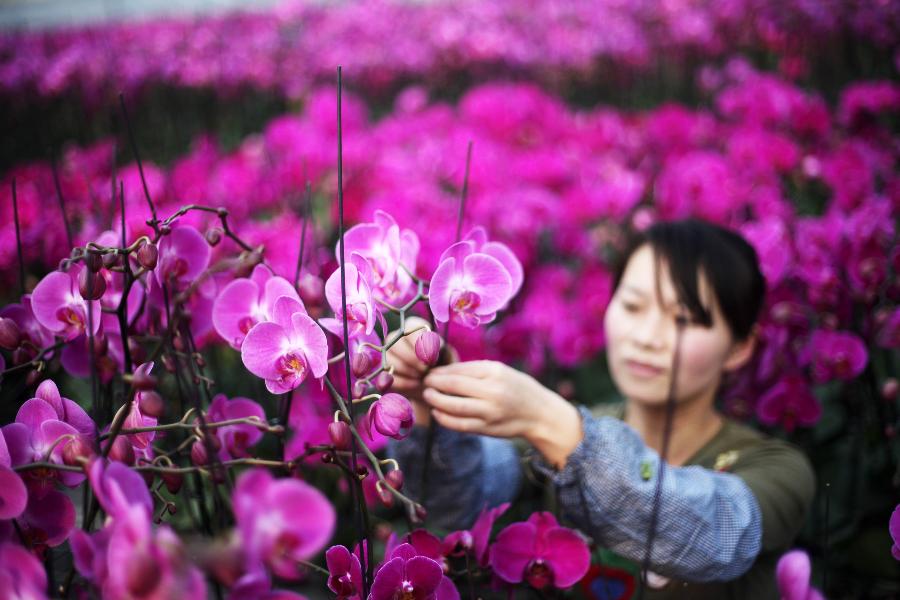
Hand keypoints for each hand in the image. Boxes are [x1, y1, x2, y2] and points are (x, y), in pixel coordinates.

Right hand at [385, 316, 455, 426]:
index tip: (432, 358)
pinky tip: (415, 384)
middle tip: (426, 369)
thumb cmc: (442, 364)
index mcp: (412, 327)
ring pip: (390, 360)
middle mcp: (396, 338)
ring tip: (422, 377)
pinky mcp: (384, 373)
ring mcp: (387, 355)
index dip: (419, 343)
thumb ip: (437, 348)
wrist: (436, 384)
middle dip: (412, 359)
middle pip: (395, 344)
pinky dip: (403, 382)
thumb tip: (429, 351)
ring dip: (408, 371)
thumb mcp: (445, 354)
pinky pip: (387, 376)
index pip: (409, 328)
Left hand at [422, 361, 582, 468]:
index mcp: (495, 372)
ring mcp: (490, 412)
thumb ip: (474, 370)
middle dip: (434, 384)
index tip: (430, 372)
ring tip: (428, 396)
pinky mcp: (487, 429)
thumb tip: (443, 371)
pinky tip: (438, 413)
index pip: (459, 370)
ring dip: (436, 401)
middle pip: (454, 386)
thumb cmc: (517, 387)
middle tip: (425, 383)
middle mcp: (493, 391)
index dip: (440, 372)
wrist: (540, 414)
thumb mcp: (500, 371)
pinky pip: (460, 425)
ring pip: (454, 407)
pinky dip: (445, 419)